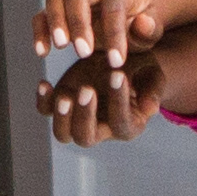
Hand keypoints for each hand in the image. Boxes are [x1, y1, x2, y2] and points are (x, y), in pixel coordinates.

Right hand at [38, 0, 162, 67]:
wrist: (124, 17)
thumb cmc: (139, 25)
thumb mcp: (152, 29)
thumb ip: (151, 28)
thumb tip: (142, 23)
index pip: (114, 4)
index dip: (114, 32)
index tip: (116, 61)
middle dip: (79, 22)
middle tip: (84, 52)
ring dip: (55, 21)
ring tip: (60, 46)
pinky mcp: (57, 9)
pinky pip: (41, 14)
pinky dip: (39, 30)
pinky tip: (42, 52)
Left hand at [40, 44, 167, 146]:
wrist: (120, 57)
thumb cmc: (142, 68)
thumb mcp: (152, 74)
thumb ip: (153, 89)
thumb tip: (151, 110)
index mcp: (128, 125)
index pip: (120, 123)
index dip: (119, 101)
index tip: (118, 75)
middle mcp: (101, 129)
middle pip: (86, 138)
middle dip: (85, 116)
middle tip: (87, 89)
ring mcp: (78, 117)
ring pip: (63, 133)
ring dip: (62, 117)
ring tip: (65, 95)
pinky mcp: (62, 103)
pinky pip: (46, 111)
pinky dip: (44, 100)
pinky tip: (45, 83)